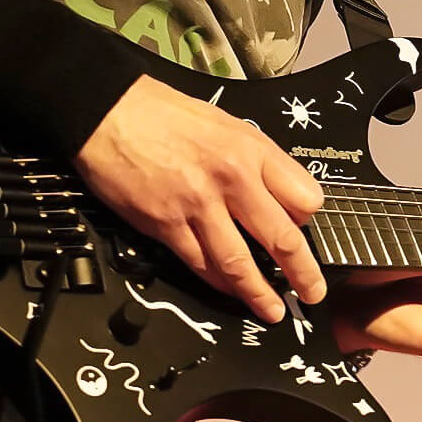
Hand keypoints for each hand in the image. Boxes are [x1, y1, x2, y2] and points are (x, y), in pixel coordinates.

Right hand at [75, 75, 324, 322]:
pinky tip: (230, 292)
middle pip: (281, 238)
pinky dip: (218, 283)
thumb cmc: (164, 114)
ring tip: (273, 310)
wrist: (108, 111)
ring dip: (259, 292)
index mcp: (251, 150)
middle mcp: (231, 179)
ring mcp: (197, 206)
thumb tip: (276, 199)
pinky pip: (200, 264)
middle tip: (313, 293)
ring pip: (239, 263)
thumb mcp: (226, 124)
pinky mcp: (165, 225)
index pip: (303, 197)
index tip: (303, 230)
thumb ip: (255, 161)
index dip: (307, 219)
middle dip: (302, 273)